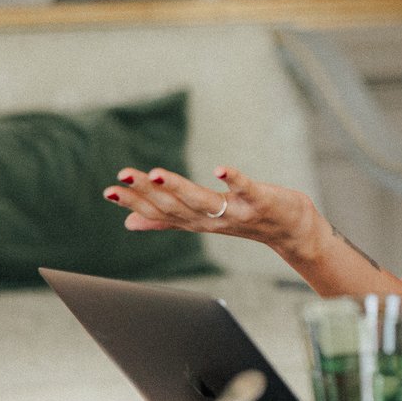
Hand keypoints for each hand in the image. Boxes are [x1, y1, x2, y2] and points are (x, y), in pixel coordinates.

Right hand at [102, 164, 318, 254]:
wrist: (293, 231)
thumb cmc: (246, 218)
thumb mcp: (203, 220)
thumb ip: (168, 221)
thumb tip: (130, 224)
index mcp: (197, 221)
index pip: (160, 213)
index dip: (134, 203)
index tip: (108, 191)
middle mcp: (213, 220)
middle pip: (175, 207)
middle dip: (147, 192)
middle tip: (122, 177)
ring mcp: (237, 211)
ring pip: (203, 201)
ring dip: (179, 188)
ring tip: (157, 172)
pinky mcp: (260, 199)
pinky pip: (245, 188)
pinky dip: (234, 178)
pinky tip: (220, 168)